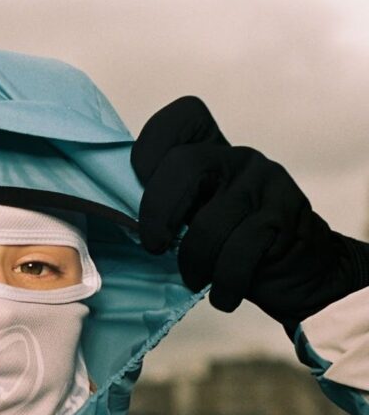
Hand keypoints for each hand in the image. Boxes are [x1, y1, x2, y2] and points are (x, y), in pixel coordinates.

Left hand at [131, 96, 368, 332]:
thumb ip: (166, 204)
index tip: (140, 185)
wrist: (303, 269)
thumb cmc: (232, 245)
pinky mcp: (283, 217)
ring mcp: (264, 184)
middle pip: (186, 165)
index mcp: (211, 151)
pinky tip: (223, 296)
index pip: (181, 118)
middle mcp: (238, 159)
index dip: (151, 148)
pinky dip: (225, 283)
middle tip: (156, 247)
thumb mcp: (195, 216)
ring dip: (194, 261)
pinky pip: (241, 251)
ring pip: (211, 221)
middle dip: (159, 213)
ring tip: (196, 279)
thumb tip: (112, 213)